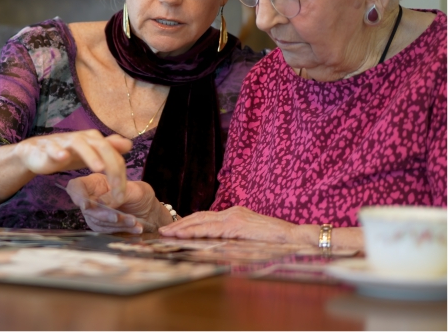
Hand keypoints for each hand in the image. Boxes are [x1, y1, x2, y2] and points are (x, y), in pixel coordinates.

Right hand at [14, 130, 131, 203]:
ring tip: (98, 168)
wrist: (36, 152)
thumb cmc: (68, 153)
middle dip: (112, 166)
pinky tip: (63, 157)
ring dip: (90, 155)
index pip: (114, 154)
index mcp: (94, 140)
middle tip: (117, 188)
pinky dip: (58, 152)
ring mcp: (65, 142)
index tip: (121, 195)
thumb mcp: (91, 152)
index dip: (120, 174)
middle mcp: (82, 138)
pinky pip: (53, 149)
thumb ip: (109, 148)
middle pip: (102, 147)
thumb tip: (129, 144)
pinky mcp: (48, 148)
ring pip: (80, 145)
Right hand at [66, 174, 170, 233]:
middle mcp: (92, 199)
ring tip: (134, 222)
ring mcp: (95, 214)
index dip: (77, 195)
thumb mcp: (135, 190)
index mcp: (96, 183)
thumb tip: (102, 203)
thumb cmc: (141, 195)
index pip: (76, 187)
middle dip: (103, 214)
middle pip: (87, 208)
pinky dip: (120, 230)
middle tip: (118, 217)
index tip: (87, 205)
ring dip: (116, 224)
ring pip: (97, 222)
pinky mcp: (102, 227)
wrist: (150, 212)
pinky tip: (135, 228)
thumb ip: (119, 194)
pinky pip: (105, 231)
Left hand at [158, 206, 296, 243]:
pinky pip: (212, 229)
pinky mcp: (237, 225)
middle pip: (200, 217)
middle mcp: (232, 212)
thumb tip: (217, 246)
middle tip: (163, 231)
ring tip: (168, 234)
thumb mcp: (248, 238)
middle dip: (180, 224)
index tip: (174, 229)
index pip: (206, 217)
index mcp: (234, 214)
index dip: (189, 223)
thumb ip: (233, 238)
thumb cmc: (275, 241)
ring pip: (202, 222)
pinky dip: (196, 232)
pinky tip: (184, 236)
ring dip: (183, 228)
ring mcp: (234, 217)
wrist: (294, 237)